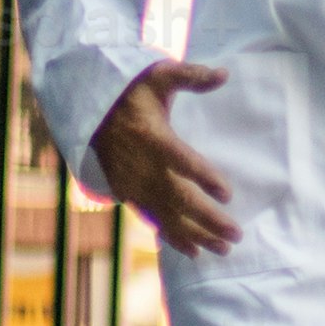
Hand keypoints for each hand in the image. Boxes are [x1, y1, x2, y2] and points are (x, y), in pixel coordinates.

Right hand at [91, 58, 238, 256]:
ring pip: (167, 216)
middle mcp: (141, 166)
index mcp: (151, 137)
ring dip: (195, 235)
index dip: (203, 178)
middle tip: (236, 234)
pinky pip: (152, 220)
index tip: (227, 193)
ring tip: (223, 249)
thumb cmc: (130, 92)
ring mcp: (133, 184)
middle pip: (178, 198)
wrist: (88, 111)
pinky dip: (173, 238)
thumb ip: (190, 76)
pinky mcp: (128, 194)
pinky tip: (194, 251)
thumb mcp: (158, 75)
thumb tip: (224, 74)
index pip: (181, 161)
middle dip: (207, 220)